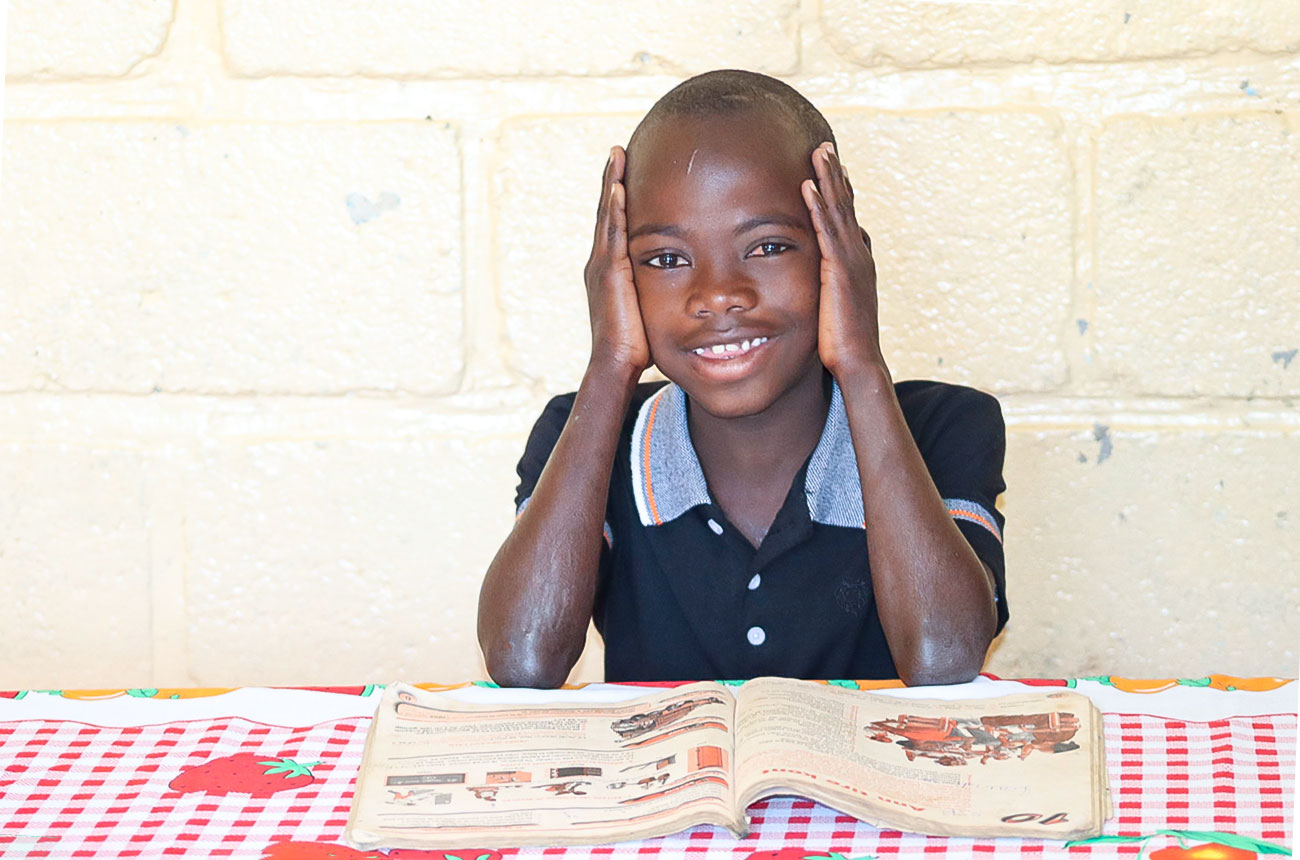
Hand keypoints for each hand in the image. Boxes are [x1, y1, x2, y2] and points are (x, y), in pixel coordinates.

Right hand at [583, 146, 650, 376]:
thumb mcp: (653, 309)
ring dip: (611, 184)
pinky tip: (619, 187)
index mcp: (611, 269)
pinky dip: (614, 209)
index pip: (616, 224)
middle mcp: (601, 263)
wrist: (616, 365)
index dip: (619, 197)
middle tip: (619, 150)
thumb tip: (688, 284)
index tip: (627, 169)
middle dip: (612, 180)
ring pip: (606, 216)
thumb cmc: (638, 345)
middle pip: (607, 212)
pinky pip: (612, 234)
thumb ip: (662, 291)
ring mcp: (602, 267)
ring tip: (617, 155)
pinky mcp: (609, 274)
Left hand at [801, 142, 885, 378]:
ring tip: (819, 152)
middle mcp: (859, 255)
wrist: (858, 362)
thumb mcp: (837, 305)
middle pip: (846, 206)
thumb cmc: (843, 340)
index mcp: (857, 262)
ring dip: (828, 179)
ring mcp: (852, 262)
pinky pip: (827, 231)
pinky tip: (809, 186)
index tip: (831, 167)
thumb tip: (824, 277)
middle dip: (835, 175)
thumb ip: (831, 285)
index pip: (848, 219)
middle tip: (825, 146)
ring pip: (839, 211)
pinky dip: (819, 206)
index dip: (841, 192)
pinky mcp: (840, 272)